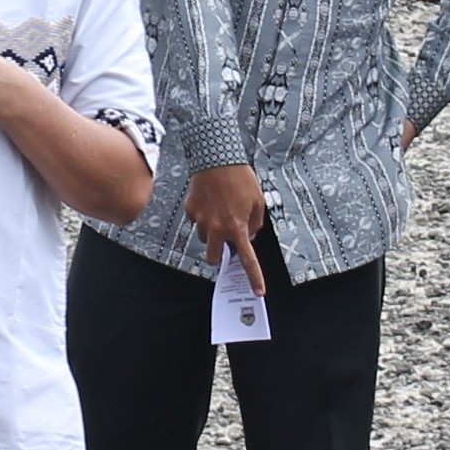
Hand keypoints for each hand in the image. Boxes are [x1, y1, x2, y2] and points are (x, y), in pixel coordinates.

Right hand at [185, 162, 270, 291]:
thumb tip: (249, 233)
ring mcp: (201, 220)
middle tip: (225, 241)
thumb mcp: (258, 200)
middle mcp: (217, 228)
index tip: (257, 291)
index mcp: (237, 227)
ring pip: (204, 238)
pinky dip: (203, 216)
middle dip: (219, 254)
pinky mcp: (190, 210)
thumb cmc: (241, 178)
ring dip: (212, 233)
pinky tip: (210, 200)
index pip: (246, 259)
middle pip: (213, 257)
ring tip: (219, 211)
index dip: (254, 277)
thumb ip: (256, 222)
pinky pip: (197, 221)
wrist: (217, 158)